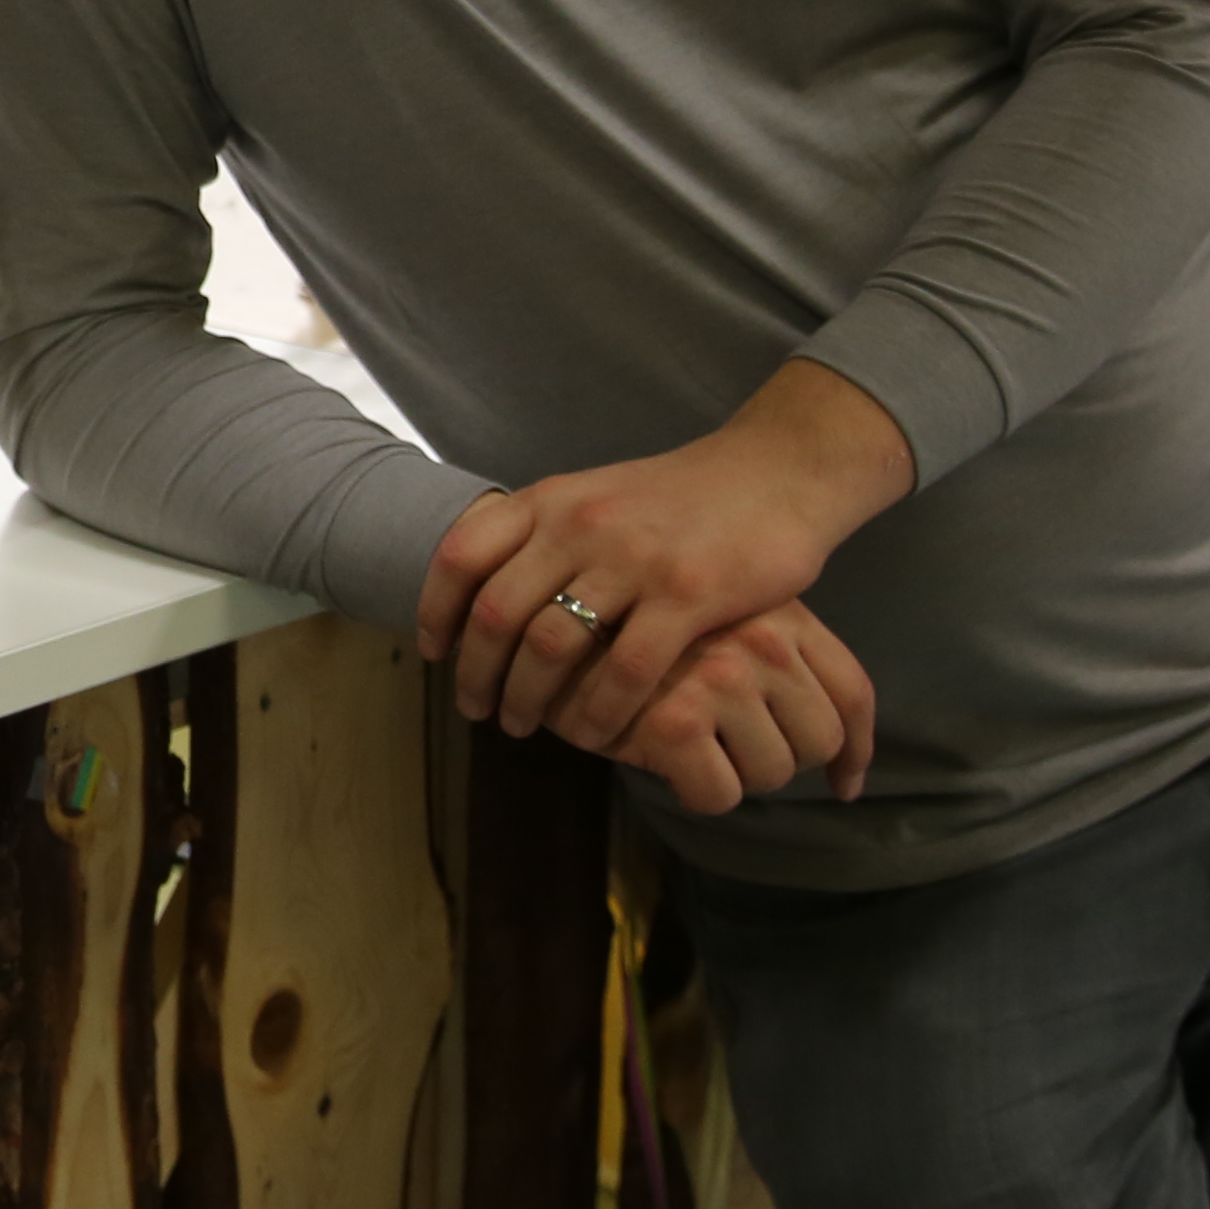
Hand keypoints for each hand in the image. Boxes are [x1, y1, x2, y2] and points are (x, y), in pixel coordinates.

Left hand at [418, 362, 914, 759]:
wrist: (775, 472)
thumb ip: (543, 535)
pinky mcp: (688, 596)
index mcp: (552, 499)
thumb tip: (479, 591)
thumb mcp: (597, 494)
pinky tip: (592, 736)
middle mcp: (581, 525)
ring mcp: (634, 560)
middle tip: (477, 710)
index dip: (435, 611)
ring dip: (527, 700)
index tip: (435, 653)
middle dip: (477, 674)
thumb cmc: (681, 496)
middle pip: (498, 615)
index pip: (463, 556)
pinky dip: (598, 713)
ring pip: (552, 647)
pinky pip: (623, 672)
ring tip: (523, 726)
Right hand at [606, 602, 878, 814]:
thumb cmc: (637, 628)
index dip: (856, 750)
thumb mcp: (725, 621)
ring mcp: (721, 679)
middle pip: (821, 740)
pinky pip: (721, 795)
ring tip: (691, 746)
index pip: (853, 692)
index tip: (844, 781)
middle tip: (729, 747)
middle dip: (779, 758)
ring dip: (734, 775)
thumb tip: (846, 773)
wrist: (550, 615)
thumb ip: (781, 662)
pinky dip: (695, 793)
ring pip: (773, 772)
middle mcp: (762, 641)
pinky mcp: (676, 721)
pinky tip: (666, 764)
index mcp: (780, 614)